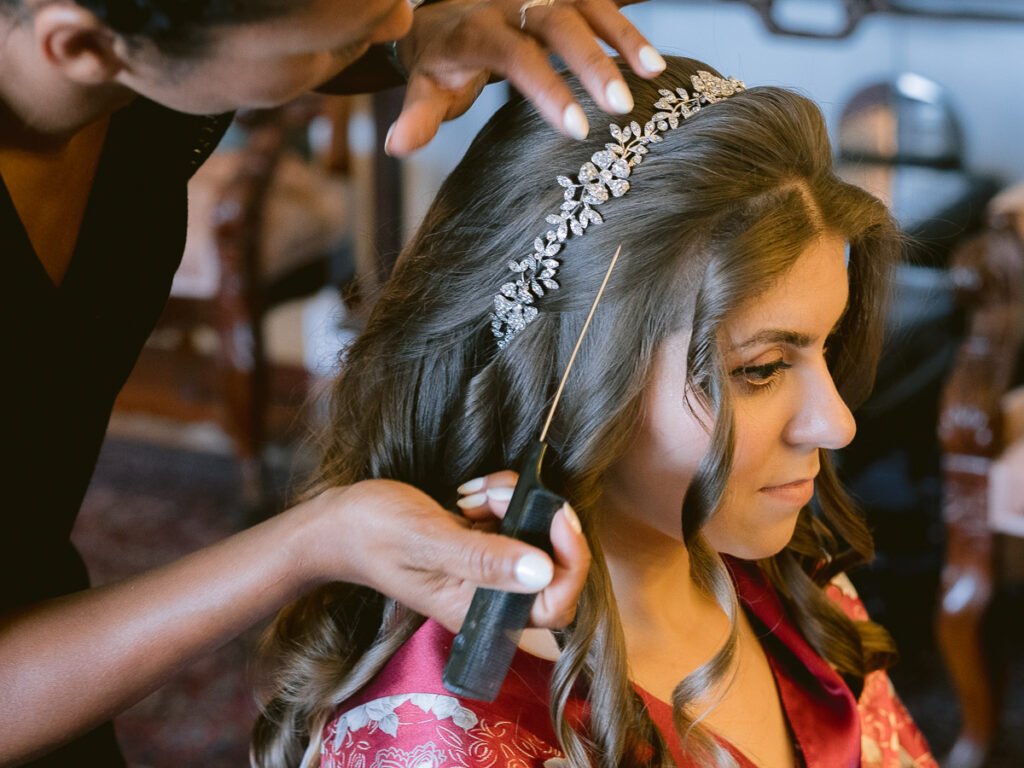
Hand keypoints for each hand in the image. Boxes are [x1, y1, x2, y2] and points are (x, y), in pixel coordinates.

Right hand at [303, 475, 588, 631]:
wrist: (337, 521)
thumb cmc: (371, 532)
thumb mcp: (427, 540)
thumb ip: (483, 558)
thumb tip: (541, 569)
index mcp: (476, 609)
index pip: (554, 604)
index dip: (570, 562)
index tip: (557, 516)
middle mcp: (487, 595)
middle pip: (553, 568)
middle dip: (540, 522)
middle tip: (503, 495)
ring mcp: (485, 570)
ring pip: (534, 537)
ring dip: (517, 503)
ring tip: (479, 492)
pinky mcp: (481, 545)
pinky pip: (515, 521)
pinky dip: (503, 497)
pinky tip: (472, 492)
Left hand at [385, 0, 665, 155]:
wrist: (446, 12)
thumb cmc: (443, 58)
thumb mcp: (426, 86)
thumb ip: (418, 116)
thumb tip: (397, 147)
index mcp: (480, 29)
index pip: (518, 56)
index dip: (547, 89)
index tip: (576, 129)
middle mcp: (514, 1)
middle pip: (559, 23)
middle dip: (592, 62)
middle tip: (621, 106)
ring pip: (587, 4)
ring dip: (623, 36)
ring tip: (653, 72)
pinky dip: (628, 14)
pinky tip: (654, 48)